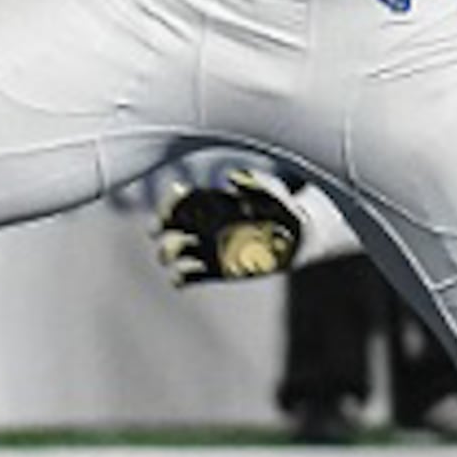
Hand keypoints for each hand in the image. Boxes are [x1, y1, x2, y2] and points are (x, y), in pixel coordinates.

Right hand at [154, 170, 304, 283]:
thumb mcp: (274, 192)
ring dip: (167, 252)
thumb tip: (228, 177)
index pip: (182, 199)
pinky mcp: (217, 270)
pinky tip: (178, 279)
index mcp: (215, 202)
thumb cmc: (286, 209)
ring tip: (171, 256)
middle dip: (159, 225)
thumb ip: (254, 183)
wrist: (300, 239)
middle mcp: (207, 224)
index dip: (169, 202)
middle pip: (171, 223)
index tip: (166, 208)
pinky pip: (190, 276)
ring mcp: (210, 247)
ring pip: (176, 250)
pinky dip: (179, 278)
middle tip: (156, 230)